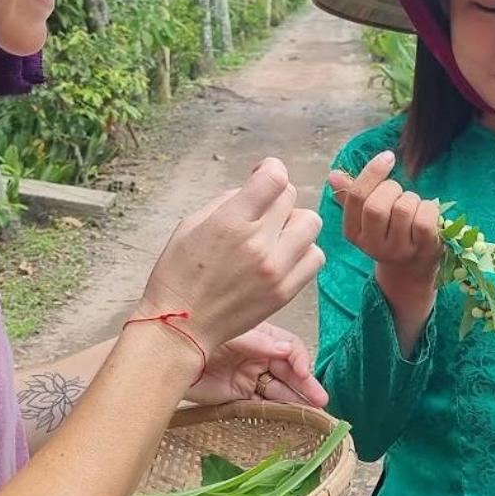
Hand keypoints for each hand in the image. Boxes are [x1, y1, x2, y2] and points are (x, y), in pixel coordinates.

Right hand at [137, 158, 324, 367]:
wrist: (182, 327)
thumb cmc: (179, 274)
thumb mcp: (191, 224)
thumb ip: (229, 201)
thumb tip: (256, 188)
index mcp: (231, 222)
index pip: (274, 178)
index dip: (271, 168)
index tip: (263, 174)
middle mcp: (258, 244)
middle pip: (291, 197)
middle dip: (275, 197)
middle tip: (261, 210)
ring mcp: (276, 270)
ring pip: (310, 223)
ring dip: (294, 222)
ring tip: (275, 234)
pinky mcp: (286, 291)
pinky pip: (315, 257)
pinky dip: (304, 250)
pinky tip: (284, 255)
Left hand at [187, 322, 328, 408]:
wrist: (169, 358)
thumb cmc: (198, 338)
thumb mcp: (233, 336)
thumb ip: (260, 343)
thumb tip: (286, 350)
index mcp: (262, 337)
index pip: (290, 348)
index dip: (300, 360)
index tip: (303, 372)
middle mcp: (259, 357)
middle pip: (290, 372)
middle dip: (305, 386)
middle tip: (320, 400)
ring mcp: (251, 377)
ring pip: (280, 390)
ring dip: (296, 401)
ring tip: (313, 413)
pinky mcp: (240, 395)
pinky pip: (264, 403)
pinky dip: (278, 411)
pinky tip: (291, 416)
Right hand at [325, 151, 443, 299]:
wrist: (410, 270)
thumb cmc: (389, 232)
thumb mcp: (367, 217)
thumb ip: (352, 195)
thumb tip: (333, 175)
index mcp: (353, 233)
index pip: (356, 198)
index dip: (372, 172)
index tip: (388, 156)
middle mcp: (372, 245)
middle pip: (377, 206)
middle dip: (391, 188)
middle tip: (398, 193)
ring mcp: (398, 250)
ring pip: (403, 209)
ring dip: (411, 198)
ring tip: (411, 206)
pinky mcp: (423, 250)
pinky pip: (424, 219)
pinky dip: (428, 208)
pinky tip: (426, 213)